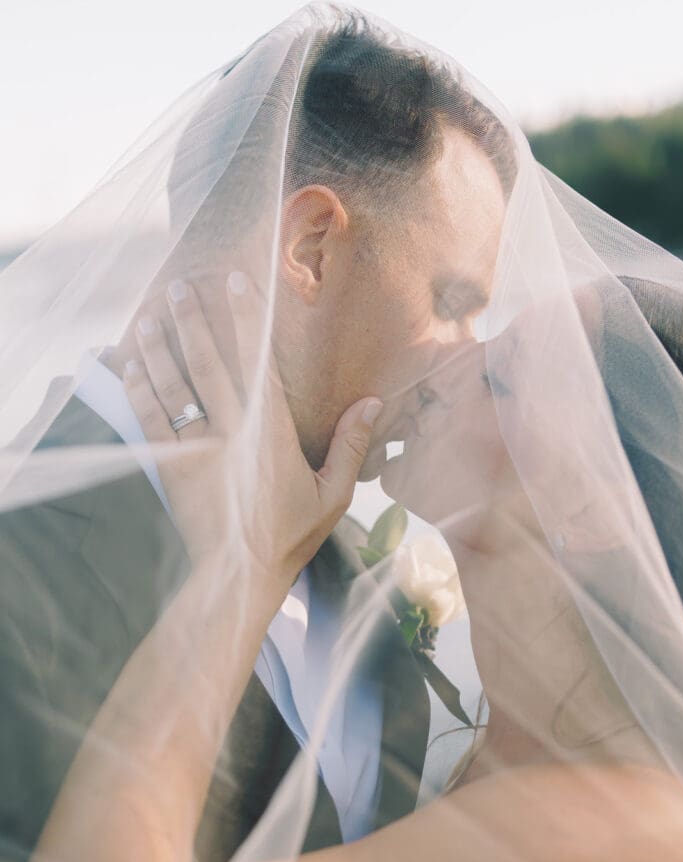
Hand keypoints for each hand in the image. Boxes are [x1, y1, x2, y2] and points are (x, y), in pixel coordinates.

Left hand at [124, 273, 381, 586]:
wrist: (238, 579)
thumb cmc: (290, 537)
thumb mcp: (334, 496)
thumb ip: (351, 446)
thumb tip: (373, 402)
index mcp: (270, 434)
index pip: (257, 363)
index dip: (247, 319)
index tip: (237, 282)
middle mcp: (230, 433)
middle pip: (208, 364)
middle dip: (193, 322)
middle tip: (181, 287)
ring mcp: (196, 450)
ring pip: (173, 387)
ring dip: (160, 348)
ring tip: (150, 314)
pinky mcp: (171, 468)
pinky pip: (151, 421)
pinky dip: (139, 390)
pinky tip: (130, 365)